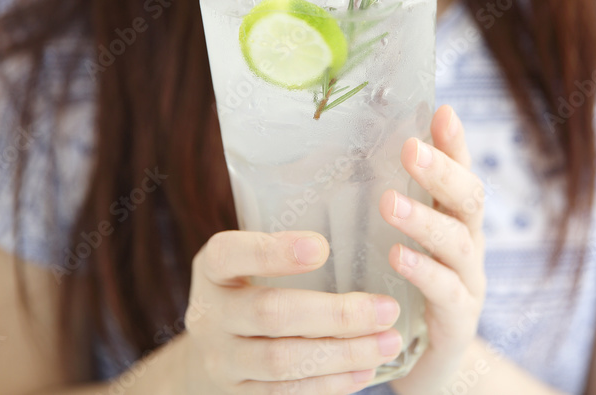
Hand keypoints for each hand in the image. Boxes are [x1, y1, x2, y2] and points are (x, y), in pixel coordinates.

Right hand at [185, 230, 403, 393]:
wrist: (207, 354)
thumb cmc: (246, 290)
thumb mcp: (248, 261)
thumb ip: (284, 246)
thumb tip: (358, 218)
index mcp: (212, 268)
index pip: (232, 254)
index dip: (273, 252)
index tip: (323, 247)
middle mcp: (209, 314)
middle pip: (271, 314)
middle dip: (336, 314)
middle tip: (386, 308)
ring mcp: (221, 359)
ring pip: (283, 361)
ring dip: (344, 353)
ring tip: (388, 341)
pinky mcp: (237, 394)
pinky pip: (285, 392)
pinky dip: (330, 383)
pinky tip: (366, 369)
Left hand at [380, 104, 486, 394]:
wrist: (425, 362)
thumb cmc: (402, 290)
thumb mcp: (393, 241)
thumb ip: (386, 203)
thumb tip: (342, 152)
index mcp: (452, 219)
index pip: (460, 171)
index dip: (454, 143)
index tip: (441, 111)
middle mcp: (468, 244)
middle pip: (468, 200)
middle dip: (442, 171)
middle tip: (410, 148)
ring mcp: (468, 282)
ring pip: (458, 243)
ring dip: (424, 220)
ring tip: (390, 203)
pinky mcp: (459, 320)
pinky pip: (446, 291)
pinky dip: (423, 271)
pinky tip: (398, 256)